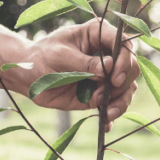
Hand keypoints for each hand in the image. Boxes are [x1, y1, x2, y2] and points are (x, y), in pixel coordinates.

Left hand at [23, 20, 139, 129]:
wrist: (28, 77)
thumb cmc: (41, 57)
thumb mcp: (60, 56)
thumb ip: (84, 63)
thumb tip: (109, 68)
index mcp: (98, 35)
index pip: (123, 44)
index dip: (124, 60)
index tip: (114, 77)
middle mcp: (107, 54)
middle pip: (131, 67)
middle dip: (123, 82)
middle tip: (107, 92)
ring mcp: (105, 76)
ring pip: (127, 88)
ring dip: (121, 101)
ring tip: (108, 112)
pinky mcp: (100, 93)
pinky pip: (114, 104)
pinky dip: (112, 115)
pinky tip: (106, 124)